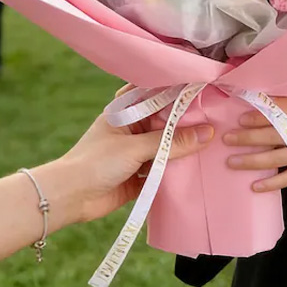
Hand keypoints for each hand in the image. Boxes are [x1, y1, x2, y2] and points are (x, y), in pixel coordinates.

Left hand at [40, 105, 213, 227]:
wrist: (68, 199)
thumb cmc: (96, 162)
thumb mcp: (136, 147)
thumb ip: (171, 141)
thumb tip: (207, 133)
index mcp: (126, 111)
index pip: (158, 94)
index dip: (179, 91)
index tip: (206, 87)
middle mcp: (133, 128)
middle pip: (166, 121)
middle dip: (188, 121)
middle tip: (218, 116)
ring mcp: (137, 152)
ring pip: (167, 145)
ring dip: (184, 146)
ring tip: (216, 140)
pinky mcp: (139, 175)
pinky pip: (164, 168)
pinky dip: (178, 169)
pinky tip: (200, 166)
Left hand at [224, 96, 286, 192]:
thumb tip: (253, 102)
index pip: (278, 110)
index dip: (258, 114)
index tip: (239, 118)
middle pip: (274, 133)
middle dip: (248, 137)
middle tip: (227, 139)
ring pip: (277, 157)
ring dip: (252, 160)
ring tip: (231, 161)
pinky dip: (271, 183)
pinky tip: (254, 186)